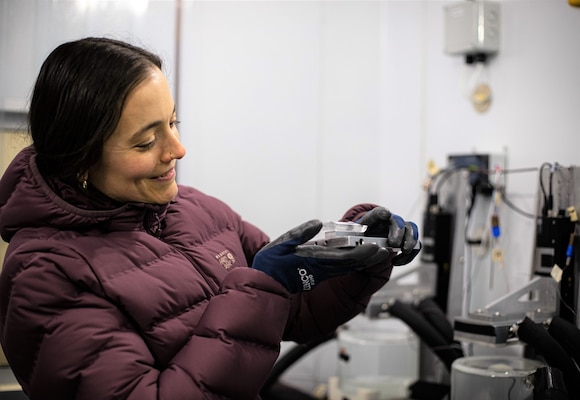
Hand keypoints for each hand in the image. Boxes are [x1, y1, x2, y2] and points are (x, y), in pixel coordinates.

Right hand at [252, 219, 389, 292]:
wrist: (264, 287)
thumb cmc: (270, 266)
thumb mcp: (280, 245)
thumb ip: (299, 234)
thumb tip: (317, 223)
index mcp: (313, 261)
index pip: (343, 258)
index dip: (361, 253)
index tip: (375, 248)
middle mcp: (321, 269)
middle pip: (350, 263)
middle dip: (369, 257)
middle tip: (387, 250)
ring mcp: (320, 273)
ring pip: (347, 267)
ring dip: (365, 260)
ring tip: (379, 252)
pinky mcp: (318, 274)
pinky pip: (340, 268)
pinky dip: (353, 263)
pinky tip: (362, 258)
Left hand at [357, 207, 420, 265]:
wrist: (369, 242)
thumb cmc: (361, 237)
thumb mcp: (354, 236)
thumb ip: (352, 236)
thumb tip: (350, 233)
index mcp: (375, 219)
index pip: (378, 213)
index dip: (382, 213)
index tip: (385, 214)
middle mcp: (390, 221)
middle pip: (398, 221)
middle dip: (398, 232)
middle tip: (394, 243)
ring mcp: (401, 230)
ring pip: (411, 229)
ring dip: (409, 240)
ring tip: (404, 251)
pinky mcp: (407, 240)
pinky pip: (416, 245)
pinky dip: (410, 255)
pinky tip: (397, 261)